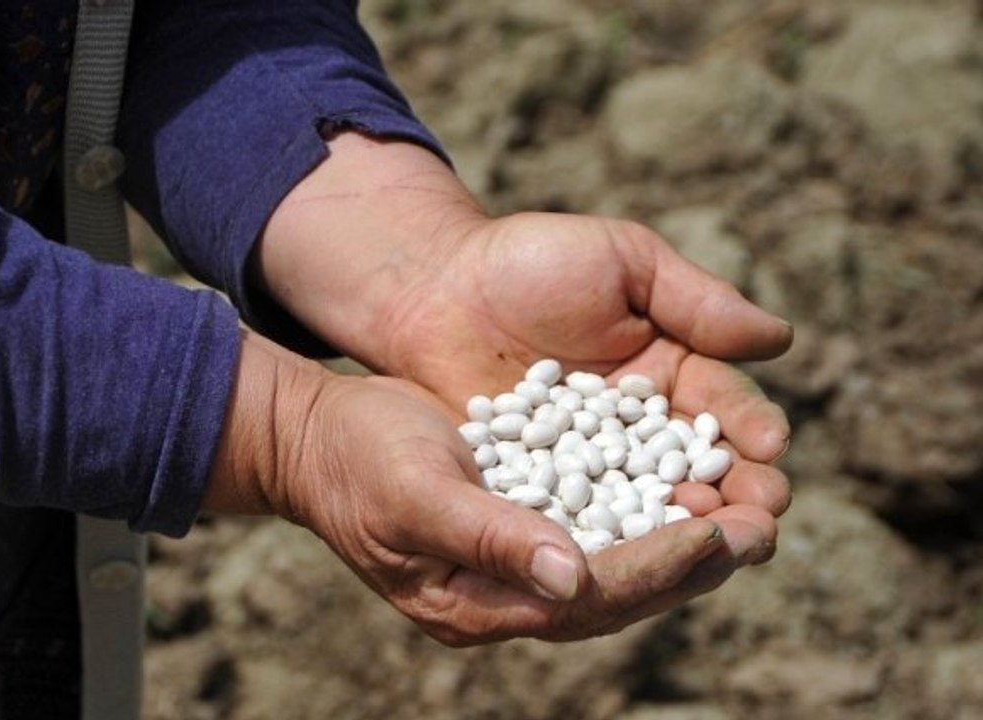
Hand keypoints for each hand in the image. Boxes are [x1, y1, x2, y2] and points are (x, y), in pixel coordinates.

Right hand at [206, 332, 741, 644]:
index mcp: (477, 603)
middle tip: (762, 528)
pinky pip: (601, 525)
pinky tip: (691, 483)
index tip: (720, 535)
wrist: (323, 437)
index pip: (588, 599)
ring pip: (619, 563)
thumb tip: (572, 581)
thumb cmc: (358, 461)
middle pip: (618, 593)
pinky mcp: (525, 521)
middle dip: (692, 564)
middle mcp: (506, 594)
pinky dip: (650, 508)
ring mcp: (516, 561)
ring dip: (684, 539)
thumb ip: (488, 539)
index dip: (657, 568)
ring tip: (747, 512)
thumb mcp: (414, 494)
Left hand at [378, 210, 791, 573]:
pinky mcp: (540, 491)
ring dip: (683, 531)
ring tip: (712, 550)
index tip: (771, 450)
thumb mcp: (623, 263)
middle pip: (699, 471)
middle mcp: (639, 428)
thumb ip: (696, 301)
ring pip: (647, 505)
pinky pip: (579, 518)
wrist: (434, 288)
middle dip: (735, 498)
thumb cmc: (531, 262)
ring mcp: (589, 466)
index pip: (724, 409)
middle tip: (761, 523)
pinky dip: (606, 539)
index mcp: (673, 372)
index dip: (750, 430)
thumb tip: (781, 339)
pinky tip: (629, 560)